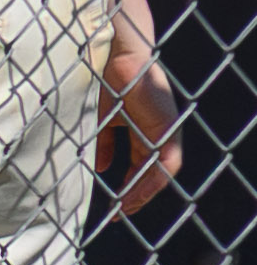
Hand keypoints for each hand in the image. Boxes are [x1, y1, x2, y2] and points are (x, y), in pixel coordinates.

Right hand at [98, 43, 181, 218]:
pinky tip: (133, 193)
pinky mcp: (167, 127)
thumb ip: (102, 142)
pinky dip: (151, 180)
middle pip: (151, 168)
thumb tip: (102, 168)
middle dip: (135, 193)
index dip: (128, 182)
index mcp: (139, 125)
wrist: (111, 53)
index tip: (115, 202)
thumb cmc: (100, 78)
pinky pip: (166, 162)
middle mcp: (154, 128)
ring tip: (126, 206)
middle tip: (120, 211)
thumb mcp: (98, 117)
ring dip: (143, 191)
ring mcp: (164, 127)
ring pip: (160, 169)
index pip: (138, 161)